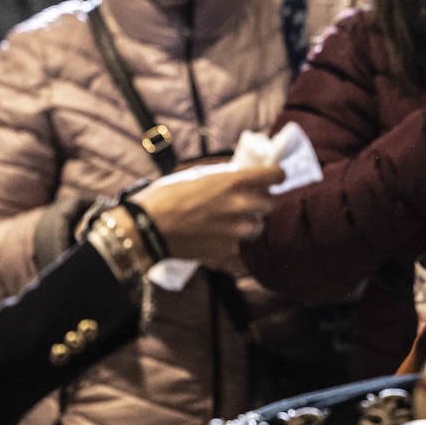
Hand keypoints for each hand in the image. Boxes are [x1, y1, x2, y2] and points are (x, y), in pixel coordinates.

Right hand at [133, 163, 282, 272]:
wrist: (149, 228)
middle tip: (246, 201)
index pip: (276, 176)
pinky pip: (242, 243)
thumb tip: (240, 175)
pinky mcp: (229, 249)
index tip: (273, 178)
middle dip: (260, 201)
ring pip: (258, 226)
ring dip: (249, 222)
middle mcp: (242, 205)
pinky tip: (219, 235)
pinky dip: (235, 240)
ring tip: (231, 221)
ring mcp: (237, 229)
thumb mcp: (198, 175)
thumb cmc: (168, 197)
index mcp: (235, 181)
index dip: (276, 176)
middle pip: (270, 203)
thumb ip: (224, 177)